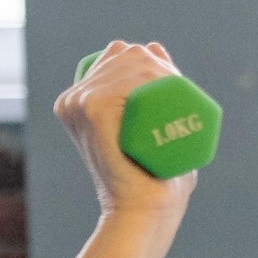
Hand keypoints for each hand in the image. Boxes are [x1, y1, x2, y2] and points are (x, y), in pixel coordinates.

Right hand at [55, 41, 198, 224]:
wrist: (144, 210)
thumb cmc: (155, 175)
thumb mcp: (151, 125)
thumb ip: (150, 91)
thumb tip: (155, 47)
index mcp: (79, 98)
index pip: (120, 54)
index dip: (154, 59)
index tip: (178, 82)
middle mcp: (74, 98)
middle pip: (126, 54)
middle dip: (160, 62)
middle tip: (183, 90)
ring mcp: (80, 103)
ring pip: (131, 63)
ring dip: (162, 69)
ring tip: (179, 93)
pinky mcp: (92, 111)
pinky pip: (126, 79)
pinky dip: (150, 76)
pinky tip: (165, 86)